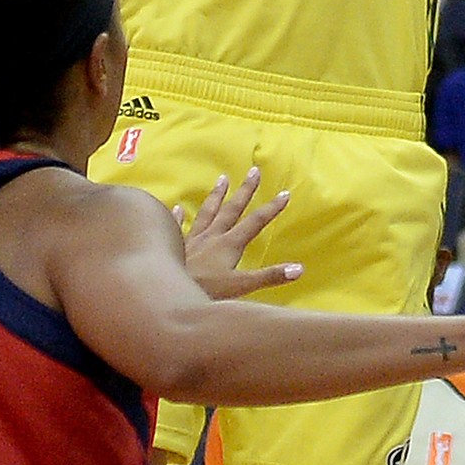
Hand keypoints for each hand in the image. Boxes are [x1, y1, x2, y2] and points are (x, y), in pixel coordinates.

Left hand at [177, 168, 302, 299]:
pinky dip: (178, 216)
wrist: (165, 294)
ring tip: (222, 178)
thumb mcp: (241, 287)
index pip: (255, 222)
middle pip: (232, 209)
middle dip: (245, 191)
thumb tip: (299, 268)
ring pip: (207, 213)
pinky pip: (177, 227)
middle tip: (254, 171)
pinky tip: (178, 207)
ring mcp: (192, 240)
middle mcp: (212, 237)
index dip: (271, 209)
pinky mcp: (174, 247)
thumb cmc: (205, 292)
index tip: (285, 193)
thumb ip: (269, 277)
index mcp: (229, 245)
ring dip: (216, 195)